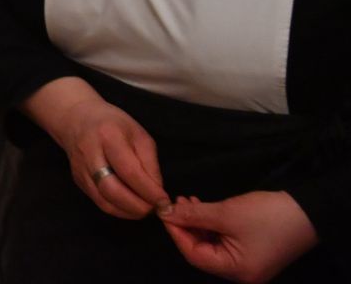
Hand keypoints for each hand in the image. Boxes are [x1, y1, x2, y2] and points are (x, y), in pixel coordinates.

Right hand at [22, 77, 169, 219]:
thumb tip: (157, 193)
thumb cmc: (113, 124)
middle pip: (112, 189)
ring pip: (103, 201)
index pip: (129, 171)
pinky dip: (118, 210)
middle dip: (137, 206)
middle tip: (155, 209)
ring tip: (144, 209)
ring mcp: (80, 169)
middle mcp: (90, 153)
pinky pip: (99, 202)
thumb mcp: (139, 135)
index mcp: (108, 136)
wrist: (76, 118)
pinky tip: (130, 206)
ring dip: (128, 211)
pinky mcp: (77, 180)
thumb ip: (150, 163)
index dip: (149, 191)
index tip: (165, 202)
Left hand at [162, 191, 318, 282]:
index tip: (163, 212)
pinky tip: (201, 206)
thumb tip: (165, 213)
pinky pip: (224, 241)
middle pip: (202, 251)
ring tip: (186, 200)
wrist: (308, 210)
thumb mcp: (226, 213)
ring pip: (211, 244)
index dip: (176, 233)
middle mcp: (241, 273)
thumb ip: (193, 214)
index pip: (194, 255)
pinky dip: (210, 224)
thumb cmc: (267, 215)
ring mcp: (248, 263)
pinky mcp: (252, 251)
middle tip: (174, 203)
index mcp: (236, 271)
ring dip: (197, 222)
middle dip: (186, 226)